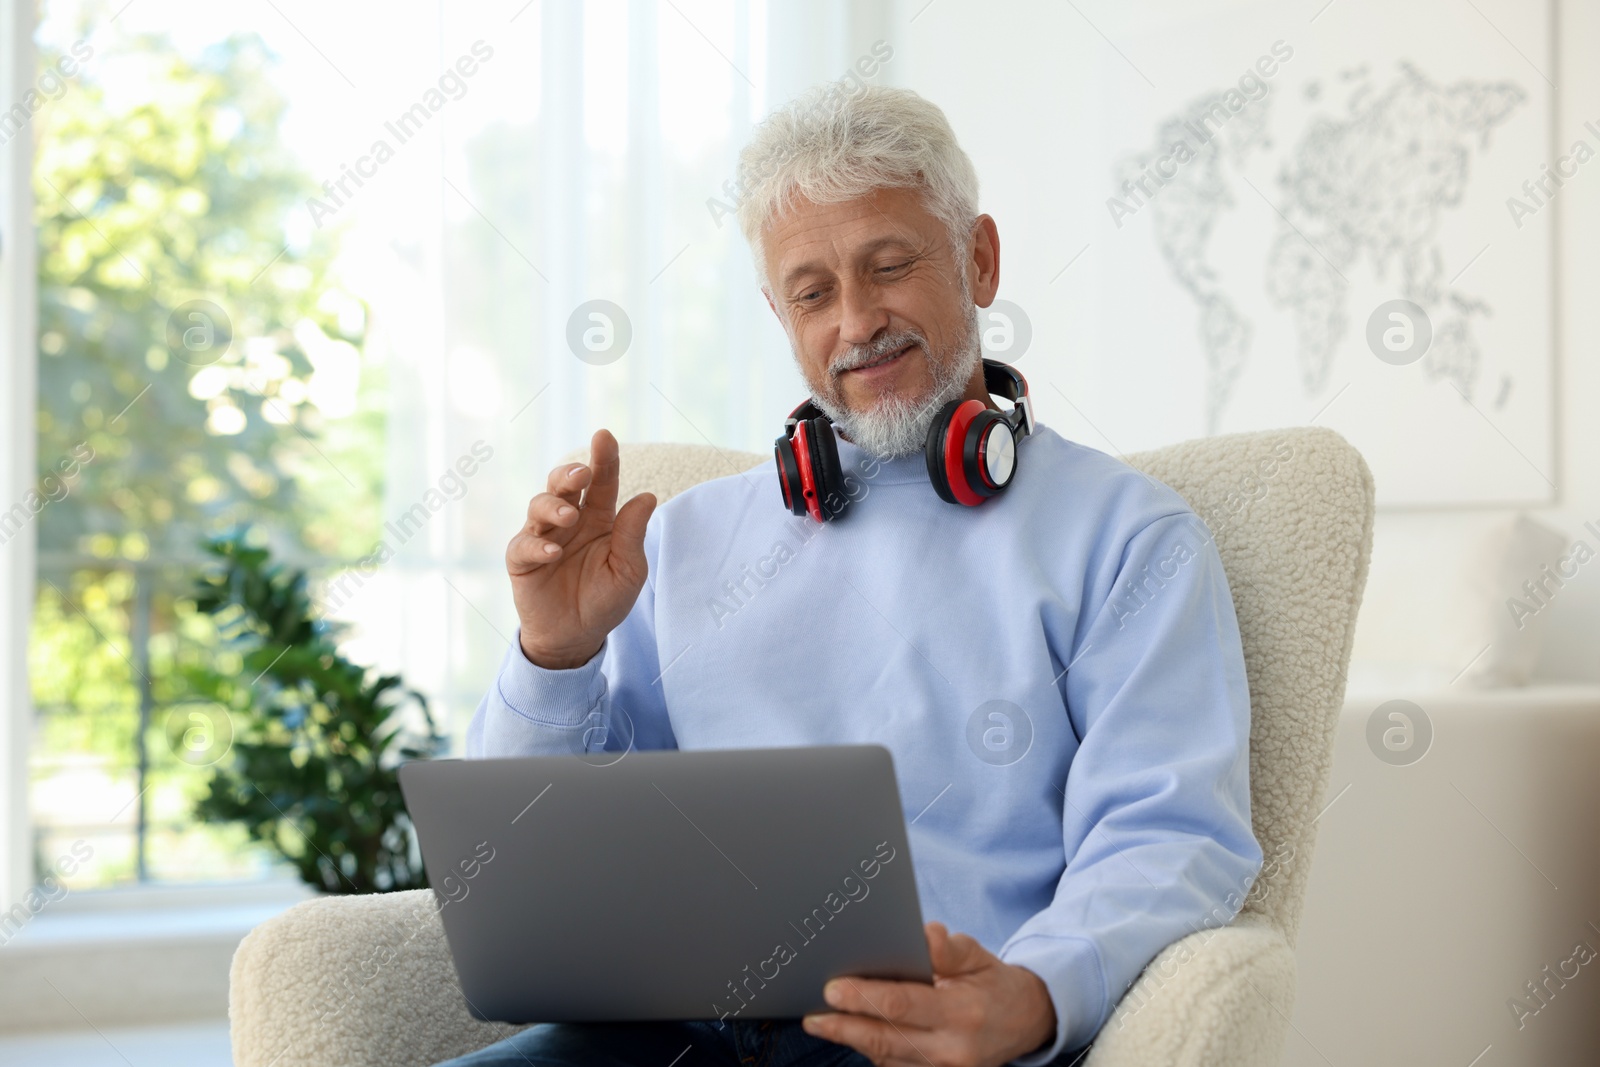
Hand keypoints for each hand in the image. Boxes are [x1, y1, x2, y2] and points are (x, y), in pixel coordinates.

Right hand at [505, 428, 656, 669]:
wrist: (577, 637)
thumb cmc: (605, 599)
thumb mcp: (629, 571)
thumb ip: (632, 536)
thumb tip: (647, 496)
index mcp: (598, 519)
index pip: (601, 483)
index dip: (604, 459)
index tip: (604, 435)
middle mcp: (569, 521)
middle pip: (563, 484)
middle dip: (570, 473)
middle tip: (582, 473)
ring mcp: (542, 537)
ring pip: (539, 505)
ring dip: (554, 505)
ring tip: (570, 516)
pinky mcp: (521, 560)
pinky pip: (523, 544)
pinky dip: (537, 545)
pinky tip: (553, 551)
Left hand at [802, 922, 1056, 1066]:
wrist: (1026, 1022)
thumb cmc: (992, 984)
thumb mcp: (978, 956)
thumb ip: (949, 949)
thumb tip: (925, 935)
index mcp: (963, 1013)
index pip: (904, 1005)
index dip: (865, 998)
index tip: (833, 989)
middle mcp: (953, 1050)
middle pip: (887, 1040)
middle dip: (845, 1028)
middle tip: (814, 1016)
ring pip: (887, 1059)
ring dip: (853, 1041)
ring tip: (822, 1022)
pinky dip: (872, 1051)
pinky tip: (851, 1033)